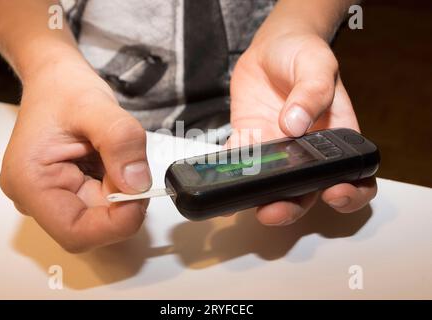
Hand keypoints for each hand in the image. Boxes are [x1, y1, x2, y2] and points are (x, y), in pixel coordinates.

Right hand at [0, 61, 151, 251]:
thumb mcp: (97, 107)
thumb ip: (121, 142)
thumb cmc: (64, 90)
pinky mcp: (66, 192)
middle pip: (92, 227)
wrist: (56, 80)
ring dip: (121, 192)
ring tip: (117, 156)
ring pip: (101, 216)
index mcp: (30, 182)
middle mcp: (36, 198)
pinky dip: (117, 186)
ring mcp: (52, 197)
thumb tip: (138, 184)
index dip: (115, 224)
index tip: (141, 195)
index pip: (76, 233)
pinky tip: (112, 162)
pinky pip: (101, 203)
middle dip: (122, 202)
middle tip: (133, 166)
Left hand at [229, 33, 376, 225]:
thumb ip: (312, 93)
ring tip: (240, 197)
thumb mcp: (316, 65)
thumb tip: (295, 124)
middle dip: (290, 207)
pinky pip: (239, 162)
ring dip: (257, 197)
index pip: (352, 176)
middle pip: (305, 191)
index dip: (349, 193)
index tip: (334, 193)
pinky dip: (228, 171)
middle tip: (274, 210)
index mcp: (336, 136)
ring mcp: (276, 150)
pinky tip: (217, 173)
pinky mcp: (249, 142)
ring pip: (270, 186)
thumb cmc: (303, 54)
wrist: (271, 48)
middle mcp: (306, 151)